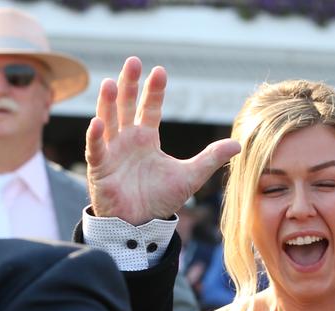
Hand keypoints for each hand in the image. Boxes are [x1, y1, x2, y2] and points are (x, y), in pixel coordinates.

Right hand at [85, 57, 239, 224]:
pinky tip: (98, 122)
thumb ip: (211, 158)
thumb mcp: (191, 176)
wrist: (142, 224)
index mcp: (146, 137)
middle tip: (133, 61)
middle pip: (127, 105)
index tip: (160, 71)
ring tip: (112, 83)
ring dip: (108, 102)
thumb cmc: (161, 198)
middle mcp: (127, 139)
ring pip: (108, 120)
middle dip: (129, 84)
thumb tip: (238, 144)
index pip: (150, 107)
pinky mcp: (100, 167)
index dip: (154, 90)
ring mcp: (111, 150)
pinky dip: (96, 136)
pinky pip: (96, 149)